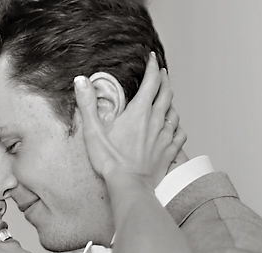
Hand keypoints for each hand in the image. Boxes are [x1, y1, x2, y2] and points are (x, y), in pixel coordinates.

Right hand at [74, 53, 185, 186]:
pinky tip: (174, 127)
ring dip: (170, 102)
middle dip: (164, 80)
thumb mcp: (93, 131)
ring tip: (166, 99)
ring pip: (174, 112)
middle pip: (166, 93)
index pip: (152, 81)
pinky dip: (178, 126)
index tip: (151, 59)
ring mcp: (165, 136)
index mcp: (139, 112)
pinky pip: (180, 134)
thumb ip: (87, 104)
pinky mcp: (169, 151)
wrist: (130, 185)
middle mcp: (156, 120)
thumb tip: (81, 81)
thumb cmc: (111, 161)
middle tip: (161, 74)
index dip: (152, 67)